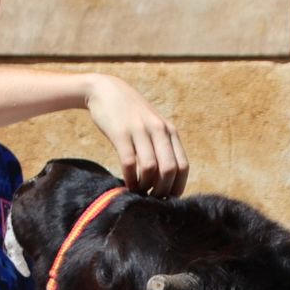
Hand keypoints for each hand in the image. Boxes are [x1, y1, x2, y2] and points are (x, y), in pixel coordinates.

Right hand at [84, 75, 188, 196]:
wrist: (105, 90)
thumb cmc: (130, 113)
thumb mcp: (153, 125)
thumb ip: (162, 145)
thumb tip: (168, 178)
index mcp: (169, 131)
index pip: (183, 166)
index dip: (177, 187)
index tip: (167, 198)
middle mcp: (158, 130)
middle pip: (169, 170)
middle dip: (162, 191)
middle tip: (152, 199)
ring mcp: (140, 131)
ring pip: (151, 168)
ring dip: (145, 187)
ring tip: (139, 192)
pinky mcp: (120, 133)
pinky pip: (130, 163)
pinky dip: (130, 178)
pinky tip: (127, 184)